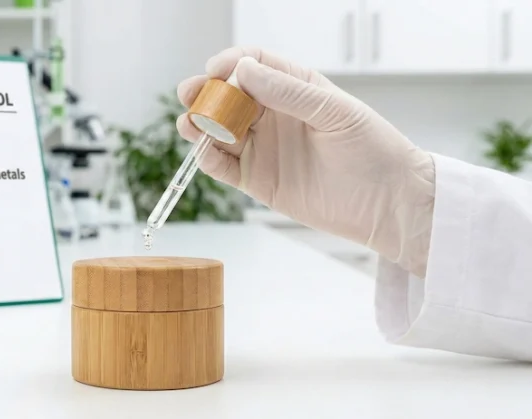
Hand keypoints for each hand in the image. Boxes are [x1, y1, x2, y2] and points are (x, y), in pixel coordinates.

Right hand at [176, 47, 434, 277]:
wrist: (387, 205)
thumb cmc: (373, 151)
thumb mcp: (335, 113)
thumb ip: (289, 93)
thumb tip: (244, 70)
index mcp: (296, 89)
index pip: (253, 64)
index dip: (230, 63)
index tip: (216, 71)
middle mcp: (274, 115)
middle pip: (227, 96)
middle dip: (205, 93)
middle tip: (191, 95)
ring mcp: (263, 147)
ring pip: (219, 129)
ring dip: (200, 124)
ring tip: (191, 125)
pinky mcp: (257, 179)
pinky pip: (222, 165)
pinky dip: (208, 157)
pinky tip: (206, 152)